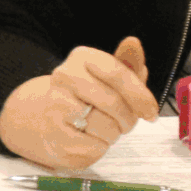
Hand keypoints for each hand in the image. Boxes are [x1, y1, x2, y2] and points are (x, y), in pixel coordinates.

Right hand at [0, 36, 151, 169]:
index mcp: (81, 58)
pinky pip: (94, 148)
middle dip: (129, 118)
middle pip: (113, 103)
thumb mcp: (107, 75)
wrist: (39, 117)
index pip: (118, 74)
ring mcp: (54, 108)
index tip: (151, 112)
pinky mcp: (54, 138)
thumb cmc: (85, 95)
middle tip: (127, 122)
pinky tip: (89, 139)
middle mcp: (63, 78)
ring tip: (104, 128)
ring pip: (106, 127)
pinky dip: (100, 147)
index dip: (140, 96)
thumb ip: (127, 64)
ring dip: (114, 133)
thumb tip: (133, 42)